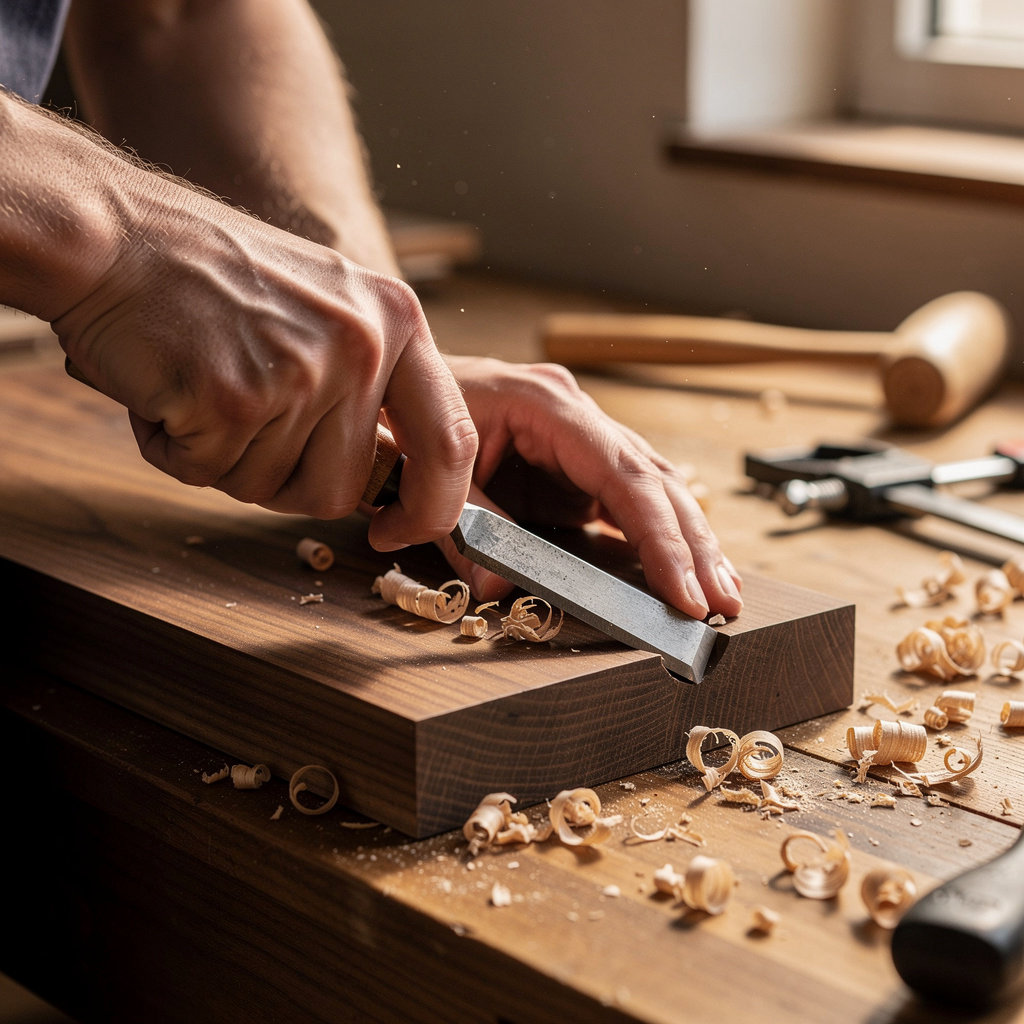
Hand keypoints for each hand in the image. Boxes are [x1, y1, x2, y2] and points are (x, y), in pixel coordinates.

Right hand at [52, 179, 477, 548]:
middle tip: (240, 420)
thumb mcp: (328, 309)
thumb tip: (391, 481)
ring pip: (271, 489)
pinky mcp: (233, 399)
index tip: (401, 531)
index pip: (450, 442)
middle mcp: (361, 347)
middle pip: (343, 490)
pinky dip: (175, 448)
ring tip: (202, 384)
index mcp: (396, 322)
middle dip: (287, 480)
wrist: (114, 234)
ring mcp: (300, 373)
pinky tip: (166, 387)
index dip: (432, 507)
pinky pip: (208, 474)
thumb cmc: (213, 277)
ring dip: (224, 459)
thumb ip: (370, 387)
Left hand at [434, 356, 742, 618]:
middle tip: (723, 602)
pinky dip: (657, 538)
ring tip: (720, 594)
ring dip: (688, 543)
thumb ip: (464, 523)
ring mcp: (579, 440)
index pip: (623, 474)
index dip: (659, 536)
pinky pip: (627, 501)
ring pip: (653, 490)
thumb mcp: (427, 465)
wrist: (392, 384)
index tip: (683, 591)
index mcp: (547, 404)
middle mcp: (576, 417)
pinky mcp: (572, 465)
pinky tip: (683, 570)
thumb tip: (496, 588)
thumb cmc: (407, 415)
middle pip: (654, 481)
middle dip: (693, 545)